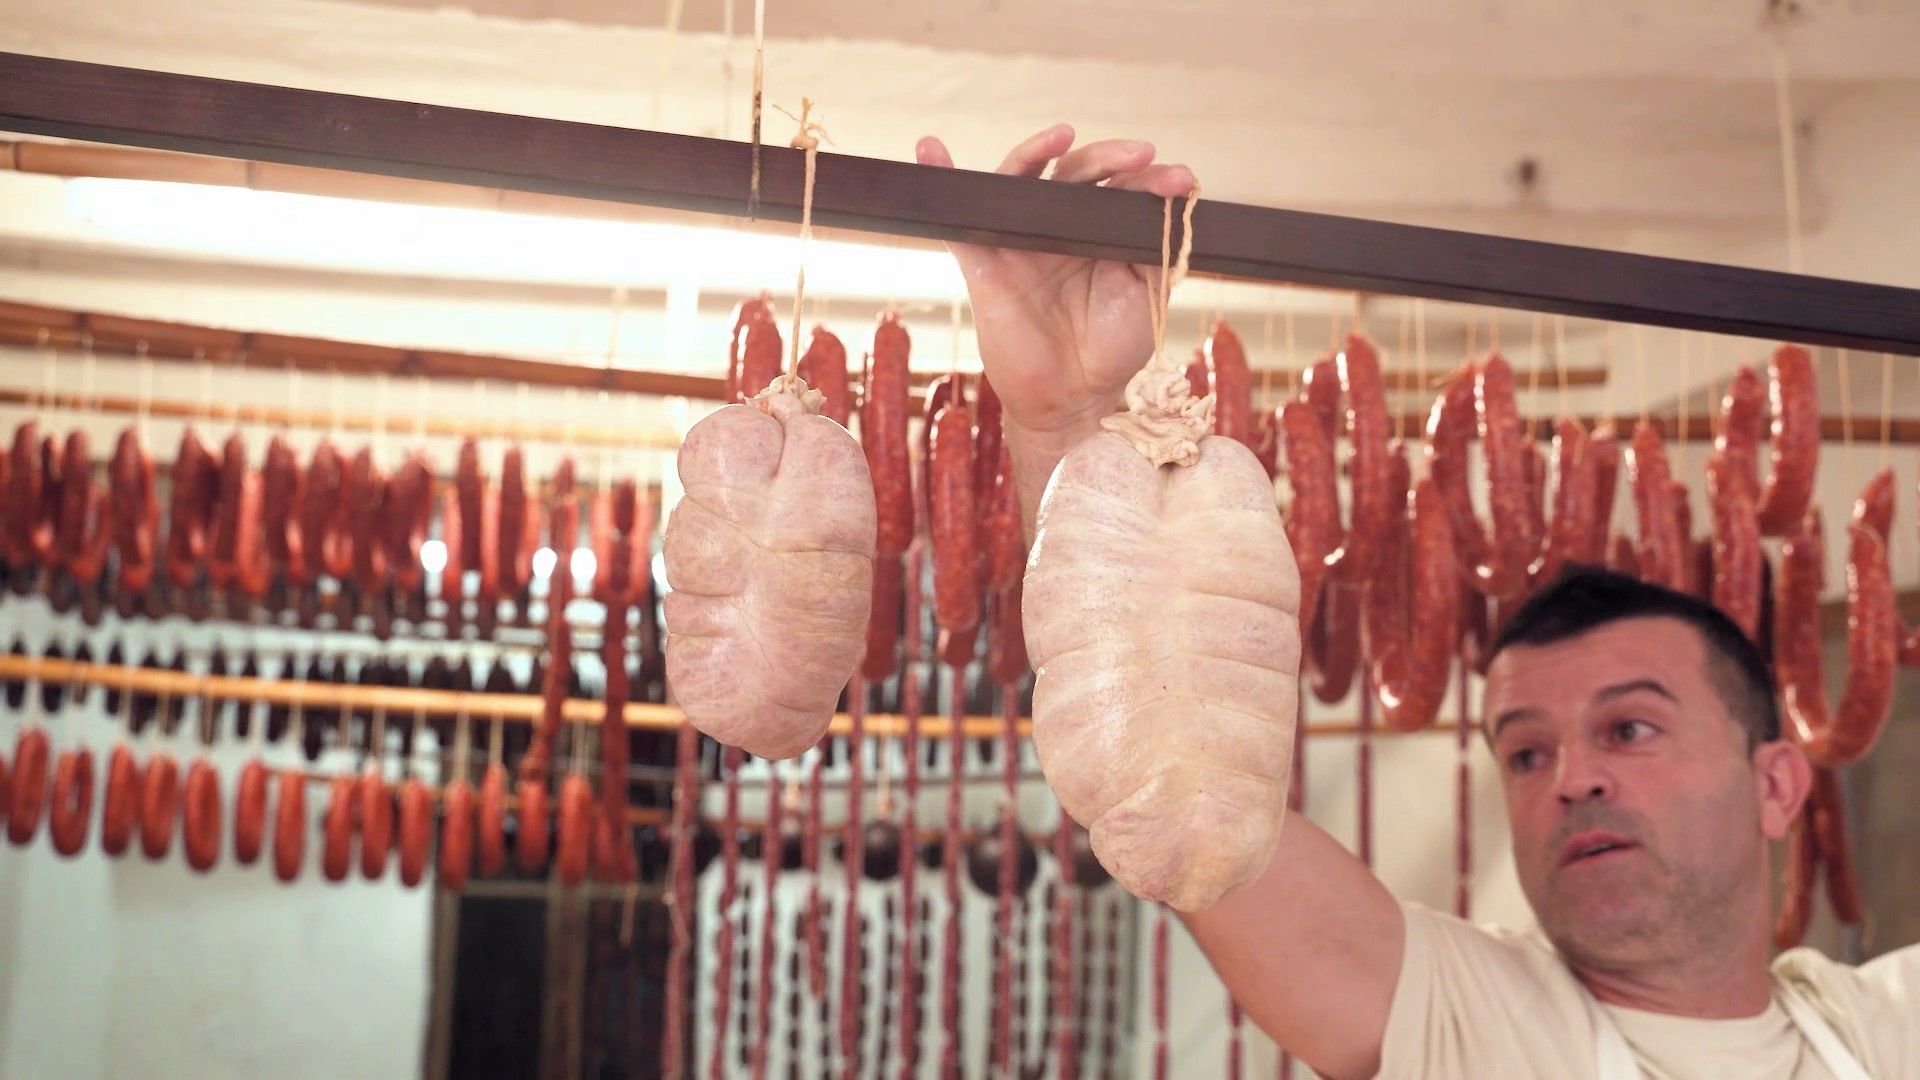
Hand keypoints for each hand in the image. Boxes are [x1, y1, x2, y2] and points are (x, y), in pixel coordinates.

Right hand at [916, 124, 1196, 442]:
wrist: (1075, 398)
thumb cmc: (1112, 348)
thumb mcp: (1148, 294)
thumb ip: (1155, 248)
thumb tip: (1170, 203)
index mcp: (1099, 230)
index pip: (1119, 187)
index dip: (1149, 179)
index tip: (1181, 181)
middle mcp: (1058, 226)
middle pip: (1076, 173)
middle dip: (1110, 158)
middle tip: (1142, 155)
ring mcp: (1018, 239)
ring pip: (1021, 179)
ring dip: (1038, 149)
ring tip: (1062, 133)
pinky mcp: (983, 261)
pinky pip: (957, 217)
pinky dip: (939, 178)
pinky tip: (929, 148)